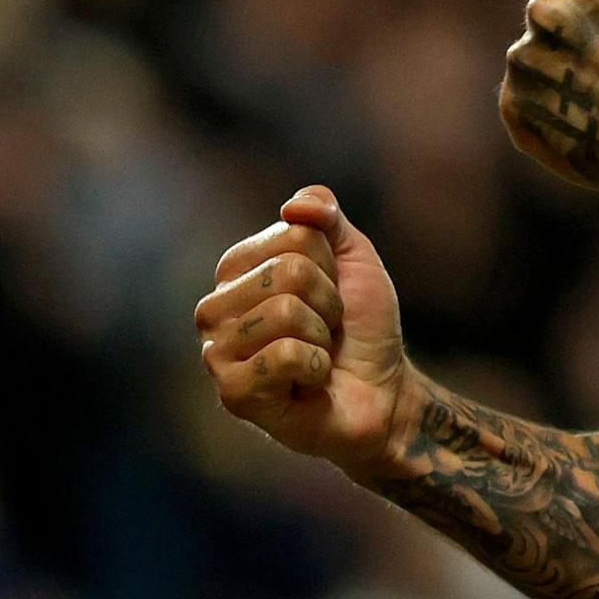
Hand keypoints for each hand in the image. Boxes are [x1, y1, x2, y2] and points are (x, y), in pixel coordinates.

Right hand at [198, 186, 414, 472]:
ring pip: (286, 312)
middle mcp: (214, 308)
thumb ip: (326, 217)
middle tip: (326, 330)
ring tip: (317, 356)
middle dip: (329, 302)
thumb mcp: (353, 258)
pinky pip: (284, 356)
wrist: (384, 392)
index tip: (330, 293)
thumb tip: (294, 205)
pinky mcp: (232, 394)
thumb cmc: (360, 327)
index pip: (294, 234)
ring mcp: (217, 353)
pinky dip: (316, 368)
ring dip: (322, 337)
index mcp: (235, 270)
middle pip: (289, 271)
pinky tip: (309, 383)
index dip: (330, 264)